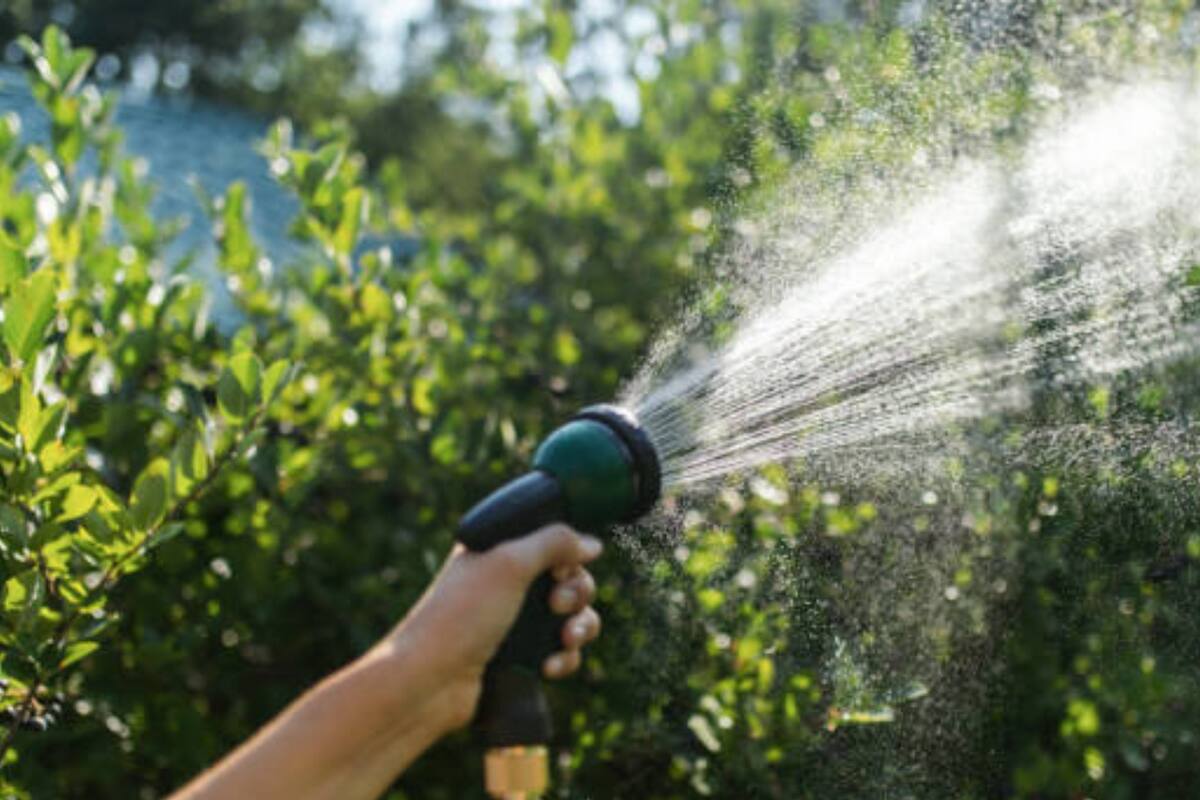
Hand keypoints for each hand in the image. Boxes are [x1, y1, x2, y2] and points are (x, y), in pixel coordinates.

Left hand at [382, 524, 603, 732]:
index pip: (549, 539)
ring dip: (580, 626)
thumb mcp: (508, 564)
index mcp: (496, 550)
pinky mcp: (522, 657)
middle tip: (557, 604)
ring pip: (572, 615)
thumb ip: (554, 543)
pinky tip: (548, 667)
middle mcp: (507, 583)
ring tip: (566, 639)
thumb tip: (592, 543)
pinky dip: (564, 657)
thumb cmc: (461, 616)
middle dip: (576, 592)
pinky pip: (563, 650)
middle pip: (569, 577)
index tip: (559, 567)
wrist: (430, 683)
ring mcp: (515, 621)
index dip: (566, 553)